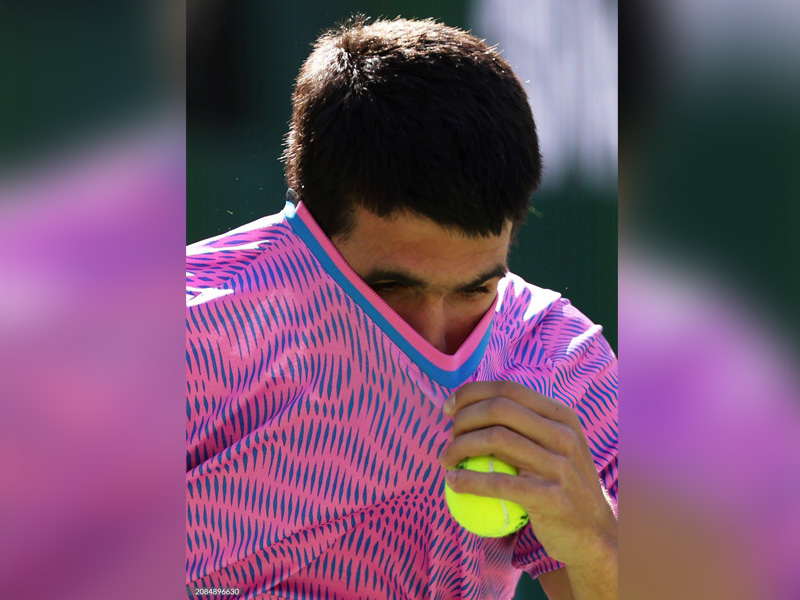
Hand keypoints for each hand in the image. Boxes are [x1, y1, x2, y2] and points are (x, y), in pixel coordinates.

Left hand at [438, 380, 616, 568]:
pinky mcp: (550, 496)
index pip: (509, 390)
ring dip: (459, 447)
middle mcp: (564, 435)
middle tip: (449, 436)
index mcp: (562, 416)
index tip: (449, 407)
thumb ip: (526, 427)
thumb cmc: (562, 488)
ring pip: (495, 439)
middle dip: (463, 418)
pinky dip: (467, 481)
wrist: (595, 535)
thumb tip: (472, 408)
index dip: (472, 393)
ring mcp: (560, 465)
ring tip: (446, 459)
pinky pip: (497, 482)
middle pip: (499, 409)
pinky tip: (452, 483)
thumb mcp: (557, 448)